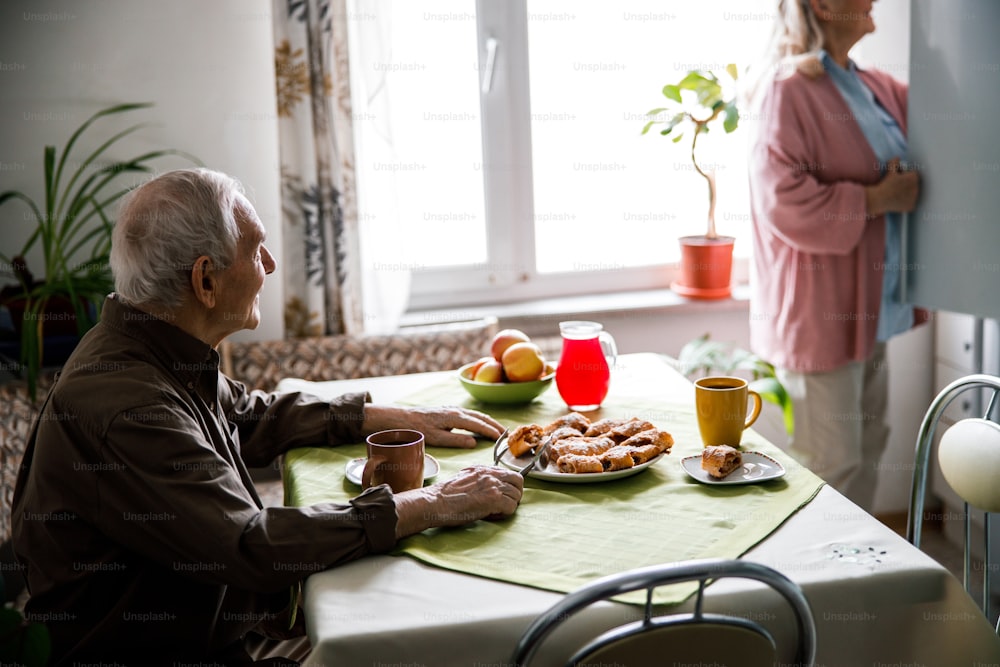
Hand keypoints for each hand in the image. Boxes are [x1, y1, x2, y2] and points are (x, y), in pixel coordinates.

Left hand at [363, 404, 504, 447]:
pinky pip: (471, 414)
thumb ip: (457, 440)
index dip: (491, 431)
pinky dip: (481, 419)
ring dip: (489, 421)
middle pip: (481, 417)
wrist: (404, 418)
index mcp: (455, 417)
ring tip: (499, 429)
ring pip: (477, 414)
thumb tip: (475, 442)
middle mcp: (456, 410)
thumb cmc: (419, 429)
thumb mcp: (437, 438)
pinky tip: (483, 423)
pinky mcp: (450, 411)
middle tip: (507, 434)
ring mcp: (453, 409)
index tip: (502, 438)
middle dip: (495, 425)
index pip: (478, 424)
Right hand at [393, 465, 523, 537]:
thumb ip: (478, 479)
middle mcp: (490, 474)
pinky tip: (491, 516)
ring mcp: (492, 485)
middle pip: (518, 481)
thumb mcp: (463, 478)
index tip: (503, 495)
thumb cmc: (444, 495)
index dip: (509, 486)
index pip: (509, 473)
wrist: (435, 502)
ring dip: (509, 506)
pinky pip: (511, 507)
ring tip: (495, 512)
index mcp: (483, 469)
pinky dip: (504, 514)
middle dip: (515, 494)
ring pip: (516, 495)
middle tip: (505, 504)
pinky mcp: (493, 499)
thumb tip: (488, 487)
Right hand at [865, 158, 919, 215]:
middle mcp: (917, 187)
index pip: (913, 175)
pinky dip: (906, 203)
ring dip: (908, 194)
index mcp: (914, 177)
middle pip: (914, 185)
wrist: (879, 198)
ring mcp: (915, 197)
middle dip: (908, 185)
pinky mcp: (911, 206)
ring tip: (897, 194)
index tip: (899, 179)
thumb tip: (897, 157)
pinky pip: (911, 204)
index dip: (906, 176)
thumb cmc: (885, 184)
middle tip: (897, 187)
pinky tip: (898, 201)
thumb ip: (895, 162)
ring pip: (913, 194)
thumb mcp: (890, 171)